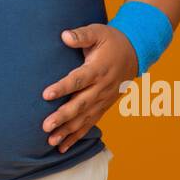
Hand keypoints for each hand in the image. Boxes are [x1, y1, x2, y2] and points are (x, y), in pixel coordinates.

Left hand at [40, 23, 138, 152]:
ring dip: (67, 131)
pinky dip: (76, 136)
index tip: (45, 95)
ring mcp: (103, 100)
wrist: (134, 54)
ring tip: (50, 141)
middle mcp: (101, 88)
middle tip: (45, 126)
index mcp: (98, 69)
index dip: (62, 87)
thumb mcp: (98, 32)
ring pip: (84, 118)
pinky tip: (62, 146)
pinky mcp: (103, 107)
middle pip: (80, 104)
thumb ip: (81, 35)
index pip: (78, 80)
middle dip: (63, 117)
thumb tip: (64, 35)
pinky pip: (89, 123)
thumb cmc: (111, 41)